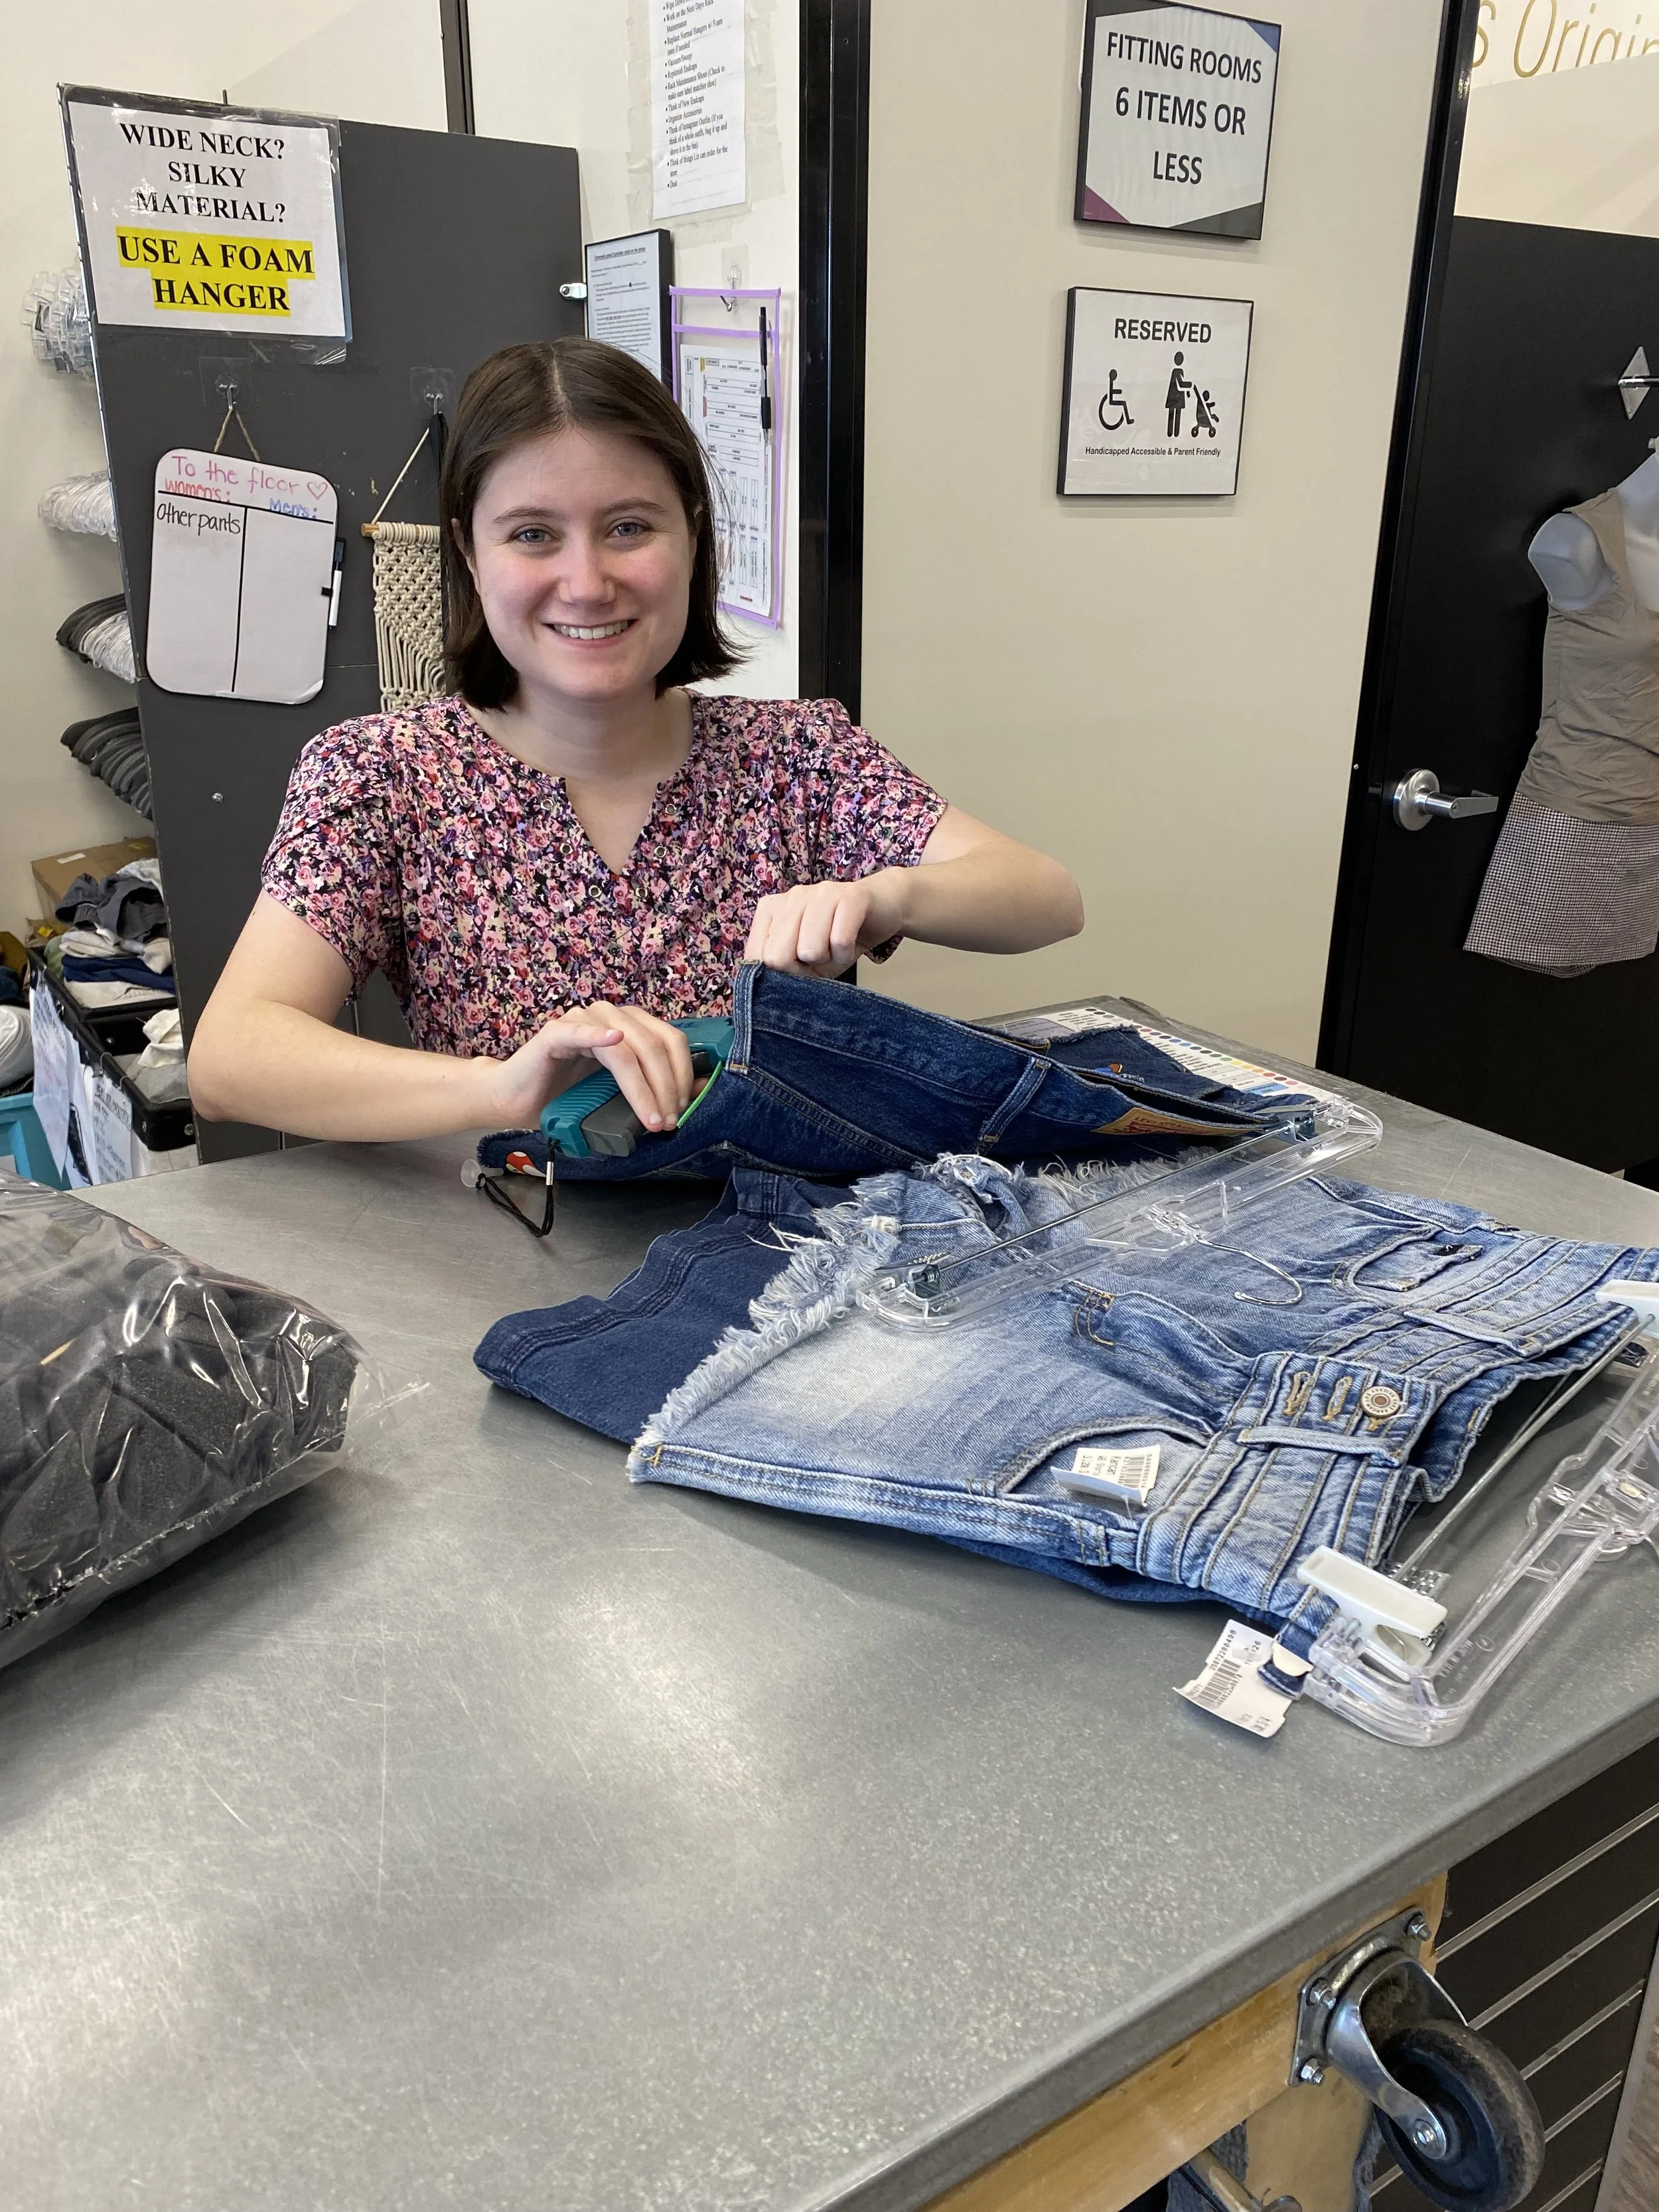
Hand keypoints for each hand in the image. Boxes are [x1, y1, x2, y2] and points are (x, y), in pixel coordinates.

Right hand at [479, 1002, 695, 1132]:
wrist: (517, 1100)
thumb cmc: (568, 1096)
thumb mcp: (620, 1093)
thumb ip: (655, 1087)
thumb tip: (701, 1089)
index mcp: (630, 1026)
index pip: (670, 1041)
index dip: (682, 1075)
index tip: (683, 1109)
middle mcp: (610, 1016)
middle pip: (653, 1046)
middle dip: (666, 1087)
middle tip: (667, 1121)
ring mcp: (582, 1021)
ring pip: (626, 1048)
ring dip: (643, 1086)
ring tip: (650, 1117)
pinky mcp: (555, 1033)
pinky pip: (581, 1032)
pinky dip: (598, 1035)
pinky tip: (613, 1041)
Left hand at [744, 873, 907, 978]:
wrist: (883, 908)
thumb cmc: (837, 936)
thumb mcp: (803, 958)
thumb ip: (780, 969)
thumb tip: (767, 991)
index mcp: (772, 909)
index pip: (757, 957)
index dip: (781, 974)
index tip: (799, 964)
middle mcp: (791, 896)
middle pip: (778, 957)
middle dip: (801, 968)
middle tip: (820, 956)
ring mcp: (820, 893)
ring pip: (809, 950)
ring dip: (827, 959)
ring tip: (835, 946)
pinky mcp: (850, 897)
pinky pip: (840, 941)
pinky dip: (847, 954)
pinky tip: (851, 943)